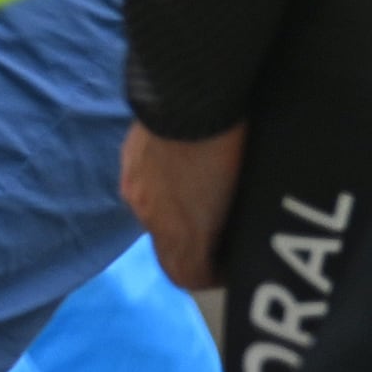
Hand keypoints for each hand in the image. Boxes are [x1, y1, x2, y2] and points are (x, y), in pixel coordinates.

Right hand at [122, 123, 244, 291]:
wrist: (191, 94)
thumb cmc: (231, 147)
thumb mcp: (243, 192)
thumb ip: (228, 223)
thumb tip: (231, 232)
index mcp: (179, 229)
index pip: (186, 277)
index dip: (212, 277)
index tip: (234, 263)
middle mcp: (148, 213)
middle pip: (168, 249)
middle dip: (195, 245)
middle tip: (226, 227)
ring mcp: (134, 184)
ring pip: (156, 217)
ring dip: (178, 215)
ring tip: (207, 190)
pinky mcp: (128, 158)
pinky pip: (146, 188)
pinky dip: (164, 188)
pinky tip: (187, 165)